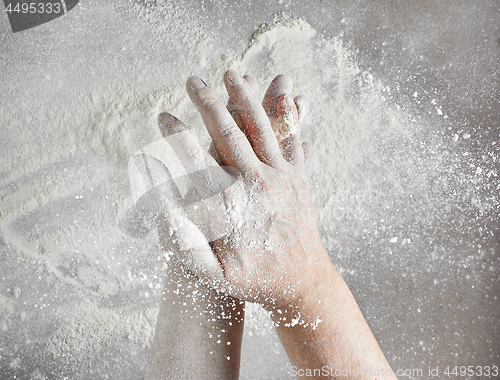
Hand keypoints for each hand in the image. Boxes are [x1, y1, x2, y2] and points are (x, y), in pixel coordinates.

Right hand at [157, 70, 331, 312]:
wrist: (303, 284)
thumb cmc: (252, 279)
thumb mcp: (209, 272)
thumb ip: (182, 240)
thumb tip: (161, 206)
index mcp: (229, 205)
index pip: (195, 160)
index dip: (176, 135)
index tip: (164, 116)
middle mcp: (255, 185)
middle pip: (228, 133)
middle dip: (207, 103)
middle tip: (193, 80)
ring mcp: (281, 179)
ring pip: (260, 128)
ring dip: (245, 98)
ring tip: (232, 73)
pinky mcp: (299, 180)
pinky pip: (293, 141)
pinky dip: (290, 117)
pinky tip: (290, 97)